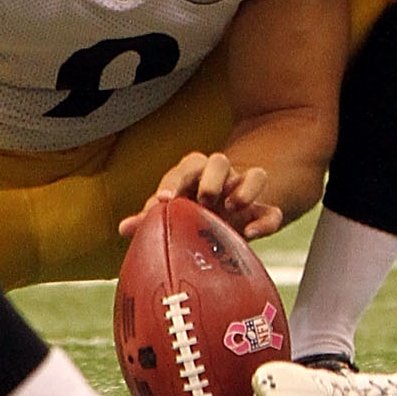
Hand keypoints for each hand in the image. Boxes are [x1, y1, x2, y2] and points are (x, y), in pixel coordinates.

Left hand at [121, 151, 282, 244]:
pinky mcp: (263, 212)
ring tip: (232, 207)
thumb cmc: (190, 215)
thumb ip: (150, 219)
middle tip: (204, 198)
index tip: (164, 201)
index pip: (186, 168)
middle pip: (220, 161)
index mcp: (196, 176)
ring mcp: (244, 194)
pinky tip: (252, 234)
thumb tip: (123, 228)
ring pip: (254, 174)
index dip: (174, 182)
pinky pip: (272, 211)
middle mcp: (222, 180)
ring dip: (245, 188)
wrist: (225, 221)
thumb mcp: (172, 214)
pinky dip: (266, 220)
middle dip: (212, 177)